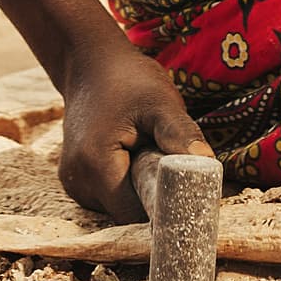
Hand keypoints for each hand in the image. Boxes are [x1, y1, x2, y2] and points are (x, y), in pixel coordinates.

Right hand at [56, 35, 207, 221]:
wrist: (90, 64)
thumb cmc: (128, 79)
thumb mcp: (160, 102)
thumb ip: (181, 134)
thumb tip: (206, 166)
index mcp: (95, 166)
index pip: (135, 215)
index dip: (166, 213)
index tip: (191, 202)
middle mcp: (78, 182)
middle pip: (126, 215)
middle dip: (155, 201)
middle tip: (178, 173)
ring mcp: (74, 183)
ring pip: (118, 208)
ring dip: (140, 193)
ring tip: (152, 157)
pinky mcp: (76, 180)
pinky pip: (109, 197)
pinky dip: (128, 186)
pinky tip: (137, 159)